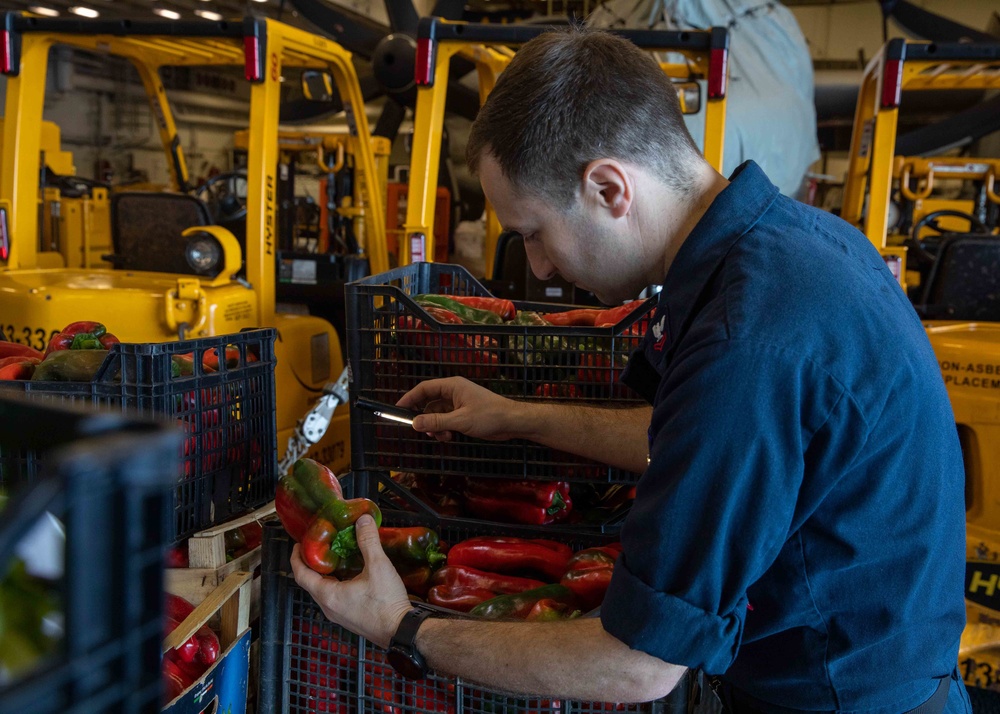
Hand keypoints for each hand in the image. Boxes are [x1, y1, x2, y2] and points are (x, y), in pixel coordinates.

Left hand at [290, 514, 411, 647]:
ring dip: (324, 574)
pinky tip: (349, 574)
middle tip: (317, 547)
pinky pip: (334, 598)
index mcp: (328, 596)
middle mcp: (329, 607)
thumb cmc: (386, 604)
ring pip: (323, 591)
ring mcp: (339, 615)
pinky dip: (335, 583)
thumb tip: (362, 521)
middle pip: (310, 583)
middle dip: (311, 564)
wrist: (401, 630)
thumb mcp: (378, 566)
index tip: (298, 545)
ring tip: (333, 557)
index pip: (301, 575)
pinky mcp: (349, 618)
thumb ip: (368, 541)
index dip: (297, 558)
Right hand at [397, 377, 527, 441]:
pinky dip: (444, 428)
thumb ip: (437, 421)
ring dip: (436, 426)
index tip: (398, 409)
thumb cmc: (489, 416)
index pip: (424, 389)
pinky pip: (446, 420)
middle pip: (429, 402)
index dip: (409, 398)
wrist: (512, 422)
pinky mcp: (464, 414)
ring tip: (442, 437)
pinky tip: (449, 437)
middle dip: (424, 417)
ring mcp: (459, 403)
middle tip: (421, 430)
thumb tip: (415, 423)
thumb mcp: (460, 420)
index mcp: (452, 386)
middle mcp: (453, 392)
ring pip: (437, 414)